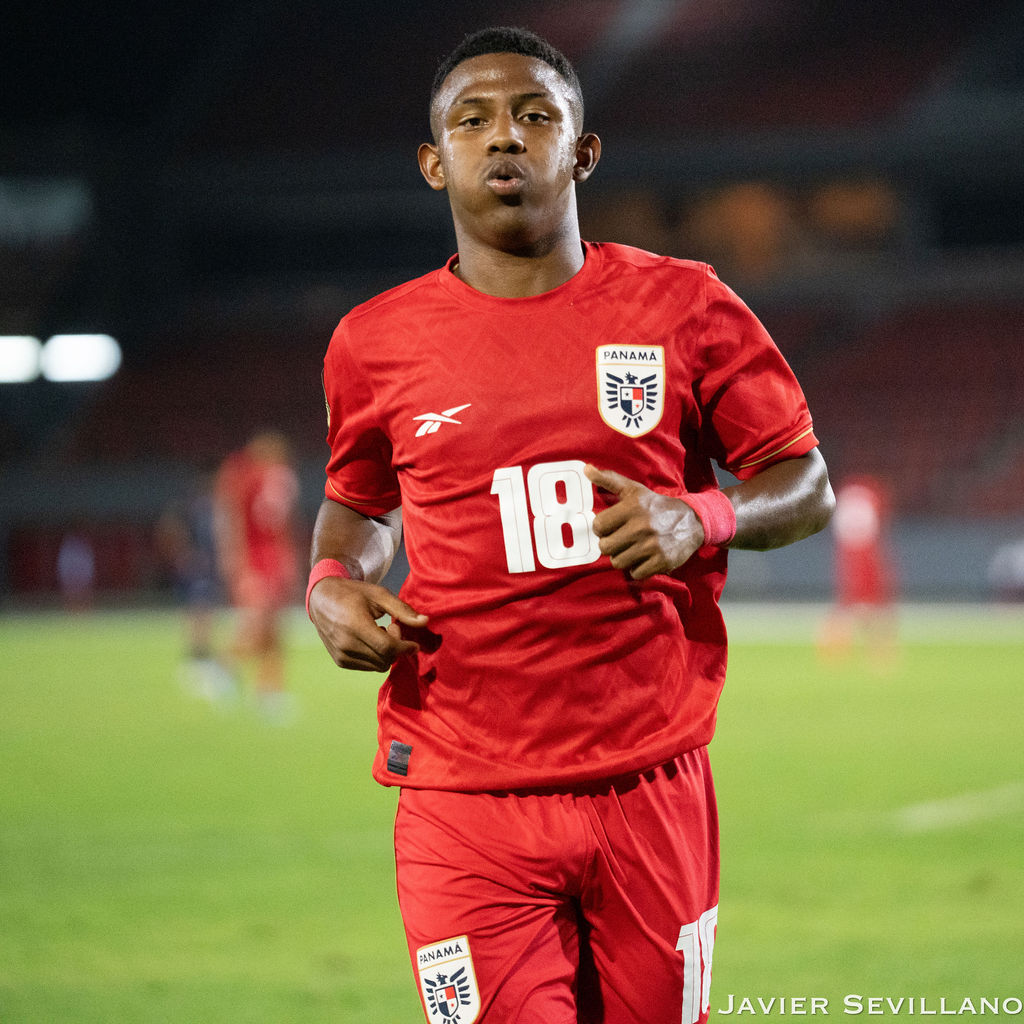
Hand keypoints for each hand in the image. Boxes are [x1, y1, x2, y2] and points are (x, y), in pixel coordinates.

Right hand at [309, 575, 427, 671]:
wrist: (321, 599)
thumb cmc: (353, 593)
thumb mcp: (379, 595)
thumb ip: (402, 609)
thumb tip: (425, 622)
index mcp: (355, 625)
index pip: (387, 647)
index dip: (405, 648)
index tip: (414, 644)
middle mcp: (346, 644)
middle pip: (385, 659)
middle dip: (397, 648)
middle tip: (393, 628)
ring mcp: (341, 655)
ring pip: (378, 666)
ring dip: (387, 653)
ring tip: (380, 632)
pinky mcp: (340, 661)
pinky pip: (368, 667)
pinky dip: (376, 657)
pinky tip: (371, 640)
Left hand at [585, 465, 704, 579]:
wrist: (692, 521)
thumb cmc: (656, 506)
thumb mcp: (634, 490)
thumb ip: (609, 479)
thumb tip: (586, 469)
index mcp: (633, 507)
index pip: (598, 526)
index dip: (601, 528)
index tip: (610, 527)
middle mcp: (642, 526)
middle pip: (605, 547)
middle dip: (610, 545)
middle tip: (620, 540)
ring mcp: (653, 545)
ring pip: (618, 562)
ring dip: (623, 558)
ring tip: (631, 549)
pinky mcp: (662, 561)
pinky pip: (636, 573)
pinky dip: (638, 568)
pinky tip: (644, 558)